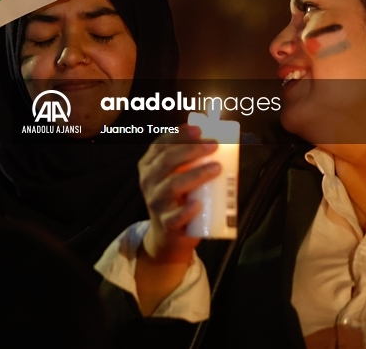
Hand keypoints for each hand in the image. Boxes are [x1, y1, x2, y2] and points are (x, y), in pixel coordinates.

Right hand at [137, 124, 220, 261]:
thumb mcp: (174, 176)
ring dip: (195, 174)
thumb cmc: (176, 198)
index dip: (178, 135)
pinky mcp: (167, 224)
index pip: (160, 145)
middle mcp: (148, 182)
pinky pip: (175, 217)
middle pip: (167, 161)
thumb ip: (186, 159)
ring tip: (216, 168)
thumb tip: (212, 138)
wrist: (167, 236)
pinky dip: (186, 210)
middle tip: (214, 145)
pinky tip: (198, 204)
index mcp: (149, 166)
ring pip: (172, 185)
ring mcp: (156, 203)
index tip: (199, 129)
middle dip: (191, 150)